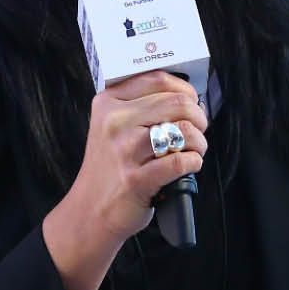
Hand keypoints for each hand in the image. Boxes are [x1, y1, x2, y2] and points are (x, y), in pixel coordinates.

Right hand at [42, 73, 207, 289]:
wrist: (90, 210)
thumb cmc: (109, 168)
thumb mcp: (110, 127)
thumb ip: (138, 106)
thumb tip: (185, 96)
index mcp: (108, 103)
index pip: (157, 79)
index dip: (184, 88)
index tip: (192, 100)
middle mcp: (114, 123)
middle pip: (177, 102)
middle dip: (198, 117)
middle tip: (197, 129)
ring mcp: (124, 151)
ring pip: (183, 131)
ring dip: (199, 142)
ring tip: (194, 150)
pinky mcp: (136, 179)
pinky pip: (181, 162)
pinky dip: (194, 163)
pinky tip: (188, 166)